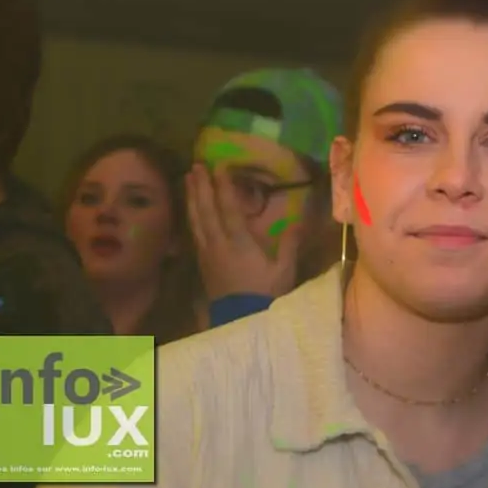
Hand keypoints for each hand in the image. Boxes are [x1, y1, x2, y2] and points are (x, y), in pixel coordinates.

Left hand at [187, 164, 301, 299]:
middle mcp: (218, 244)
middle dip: (202, 186)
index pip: (228, 209)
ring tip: (188, 179)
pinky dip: (191, 216)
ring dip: (192, 198)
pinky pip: (195, 233)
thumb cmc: (265, 295)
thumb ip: (289, 245)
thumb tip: (298, 222)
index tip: (220, 166)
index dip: (224, 187)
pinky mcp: (203, 262)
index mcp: (239, 243)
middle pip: (207, 210)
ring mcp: (207, 253)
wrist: (241, 321)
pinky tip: (190, 208)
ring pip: (196, 220)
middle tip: (197, 165)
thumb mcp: (283, 271)